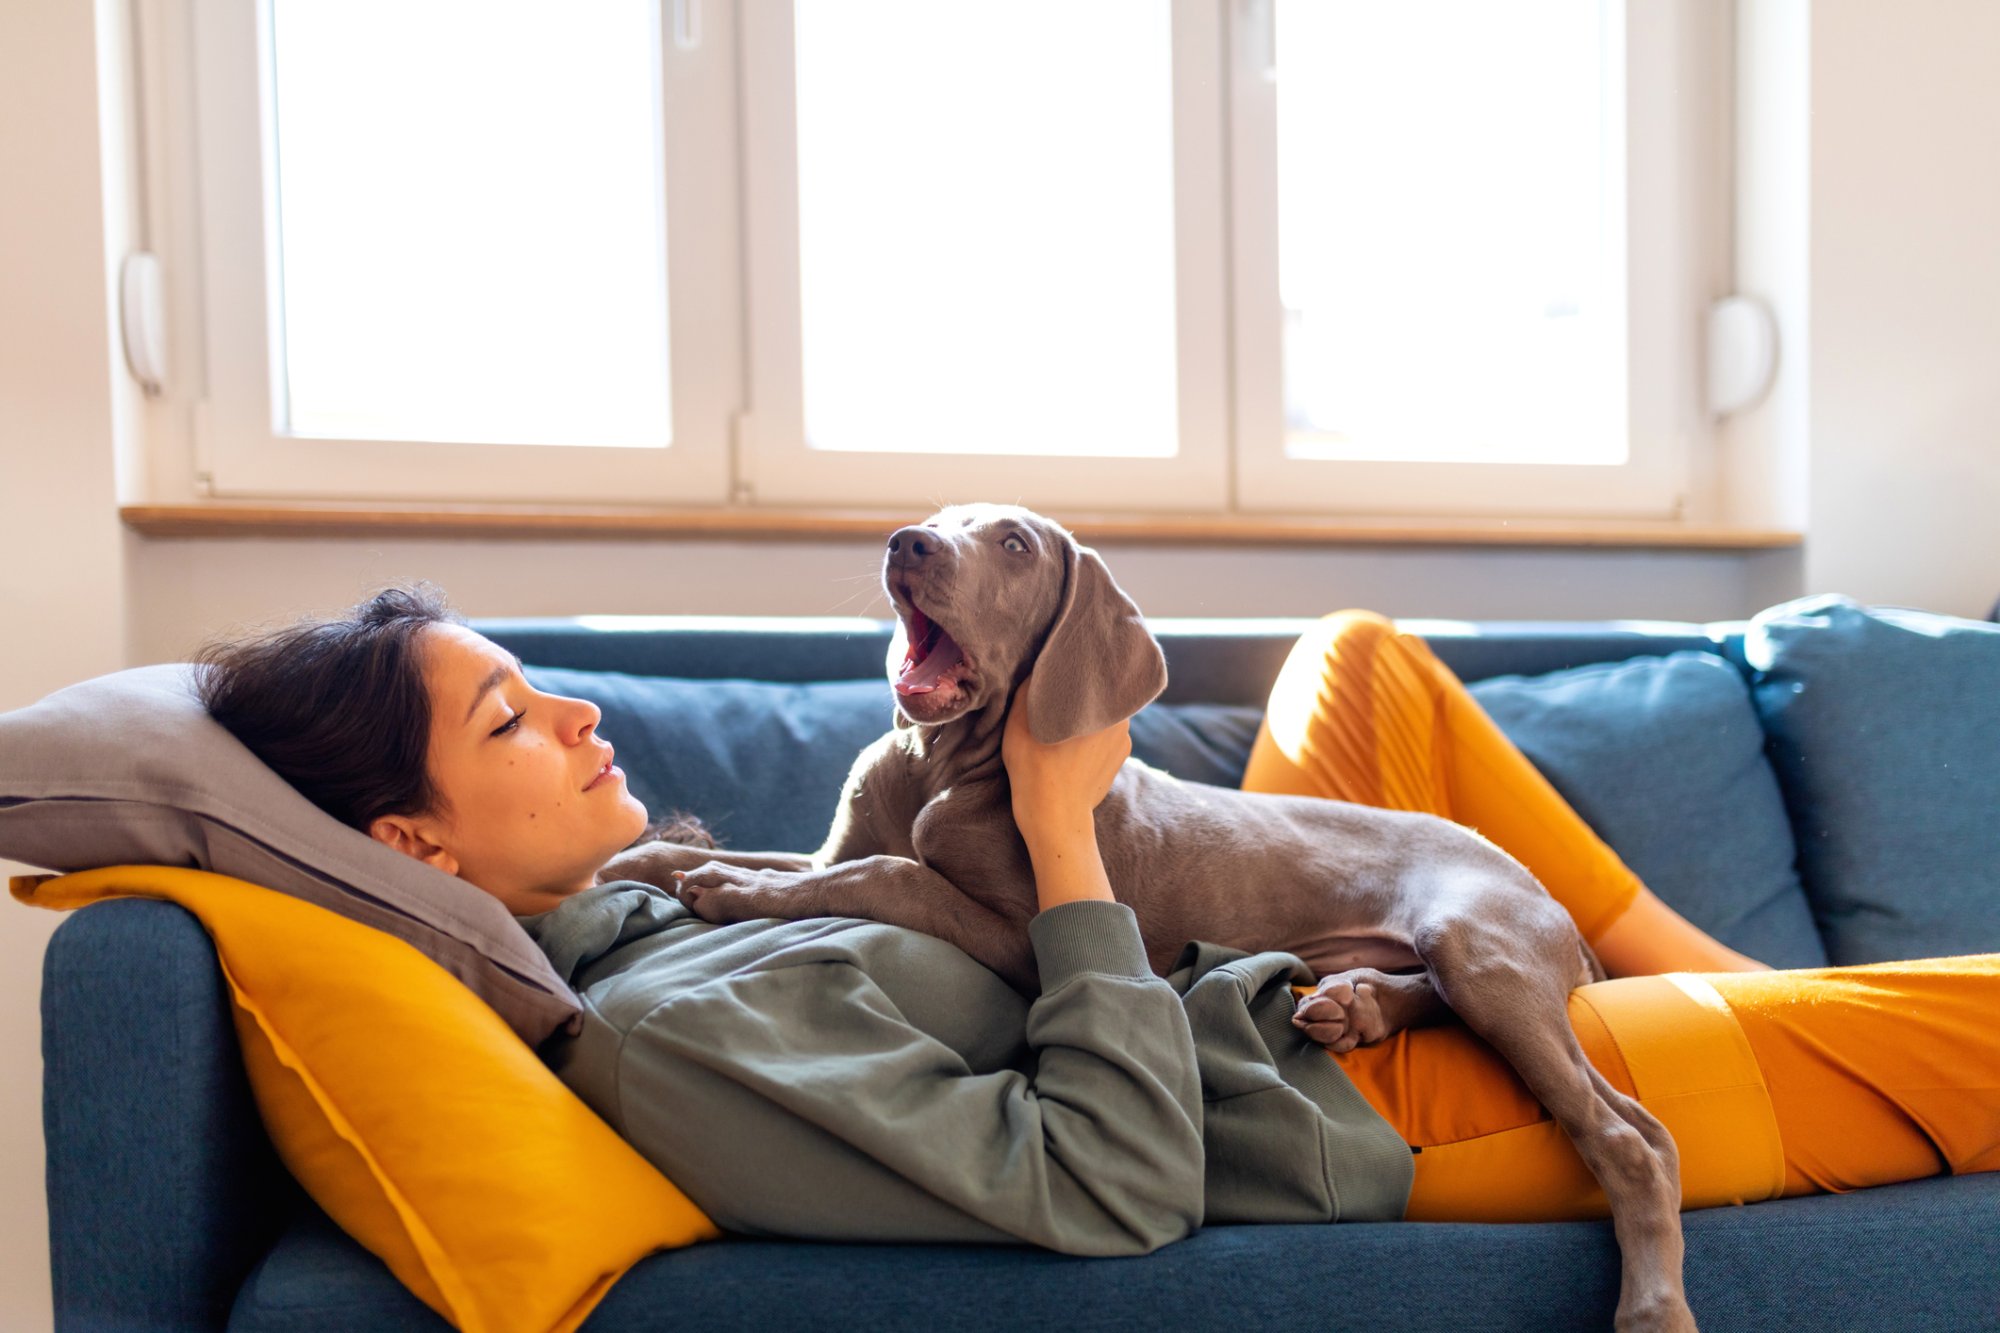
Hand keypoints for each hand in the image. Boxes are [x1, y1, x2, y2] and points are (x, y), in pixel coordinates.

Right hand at [1002, 673, 1131, 838]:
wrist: (1054, 818)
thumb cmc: (1034, 768)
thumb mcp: (1020, 721)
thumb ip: (1030, 686)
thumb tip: (1041, 664)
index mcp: (1104, 703)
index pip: (1095, 672)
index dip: (1078, 665)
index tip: (1060, 667)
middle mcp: (1122, 719)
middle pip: (1100, 694)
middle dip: (1081, 692)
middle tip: (1056, 694)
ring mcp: (1123, 742)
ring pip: (1103, 716)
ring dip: (1086, 716)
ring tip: (1061, 723)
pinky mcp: (1119, 760)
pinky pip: (1105, 737)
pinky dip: (1092, 737)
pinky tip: (1071, 746)